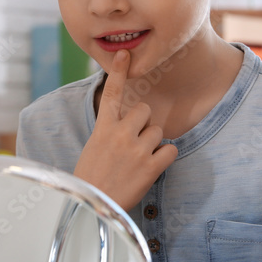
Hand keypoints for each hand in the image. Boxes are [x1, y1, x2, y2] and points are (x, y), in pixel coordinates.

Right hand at [73, 50, 177, 210]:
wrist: (91, 208)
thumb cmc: (90, 180)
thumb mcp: (93, 149)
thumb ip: (110, 133)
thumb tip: (127, 125)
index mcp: (102, 128)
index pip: (111, 93)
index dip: (119, 72)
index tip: (125, 54)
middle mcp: (120, 134)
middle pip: (145, 111)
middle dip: (144, 124)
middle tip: (134, 144)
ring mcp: (136, 150)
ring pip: (158, 131)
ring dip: (153, 144)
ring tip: (138, 161)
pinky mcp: (150, 167)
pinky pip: (170, 150)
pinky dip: (165, 158)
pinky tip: (152, 168)